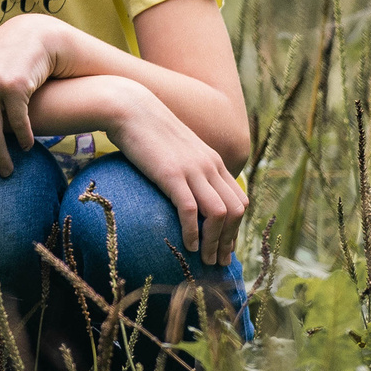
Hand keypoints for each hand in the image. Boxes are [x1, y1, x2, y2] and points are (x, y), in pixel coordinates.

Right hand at [103, 79, 248, 266]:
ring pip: (219, 214)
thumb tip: (186, 192)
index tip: (225, 247)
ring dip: (213, 242)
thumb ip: (188, 168)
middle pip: (235, 211)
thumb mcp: (177, 149)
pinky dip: (192, 233)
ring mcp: (192, 170)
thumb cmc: (147, 131)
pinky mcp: (171, 175)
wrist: (130, 108)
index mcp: (213, 162)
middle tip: (218, 262)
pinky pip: (190, 210)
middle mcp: (209, 166)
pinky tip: (187, 246)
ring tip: (204, 260)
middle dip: (229, 241)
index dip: (236, 228)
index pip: (239, 201)